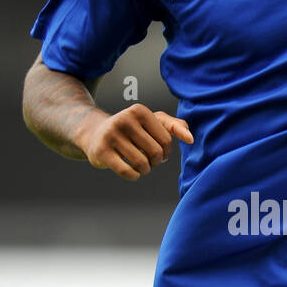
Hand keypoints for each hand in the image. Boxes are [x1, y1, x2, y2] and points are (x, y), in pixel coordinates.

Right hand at [78, 105, 192, 180]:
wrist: (96, 134)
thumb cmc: (131, 129)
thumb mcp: (151, 122)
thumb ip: (173, 126)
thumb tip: (190, 138)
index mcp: (139, 111)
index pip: (166, 140)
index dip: (166, 152)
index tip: (158, 152)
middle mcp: (124, 119)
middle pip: (155, 152)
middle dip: (155, 162)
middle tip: (149, 160)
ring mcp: (111, 135)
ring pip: (142, 164)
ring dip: (145, 170)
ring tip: (140, 165)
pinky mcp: (101, 151)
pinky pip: (127, 172)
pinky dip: (134, 176)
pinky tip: (131, 171)